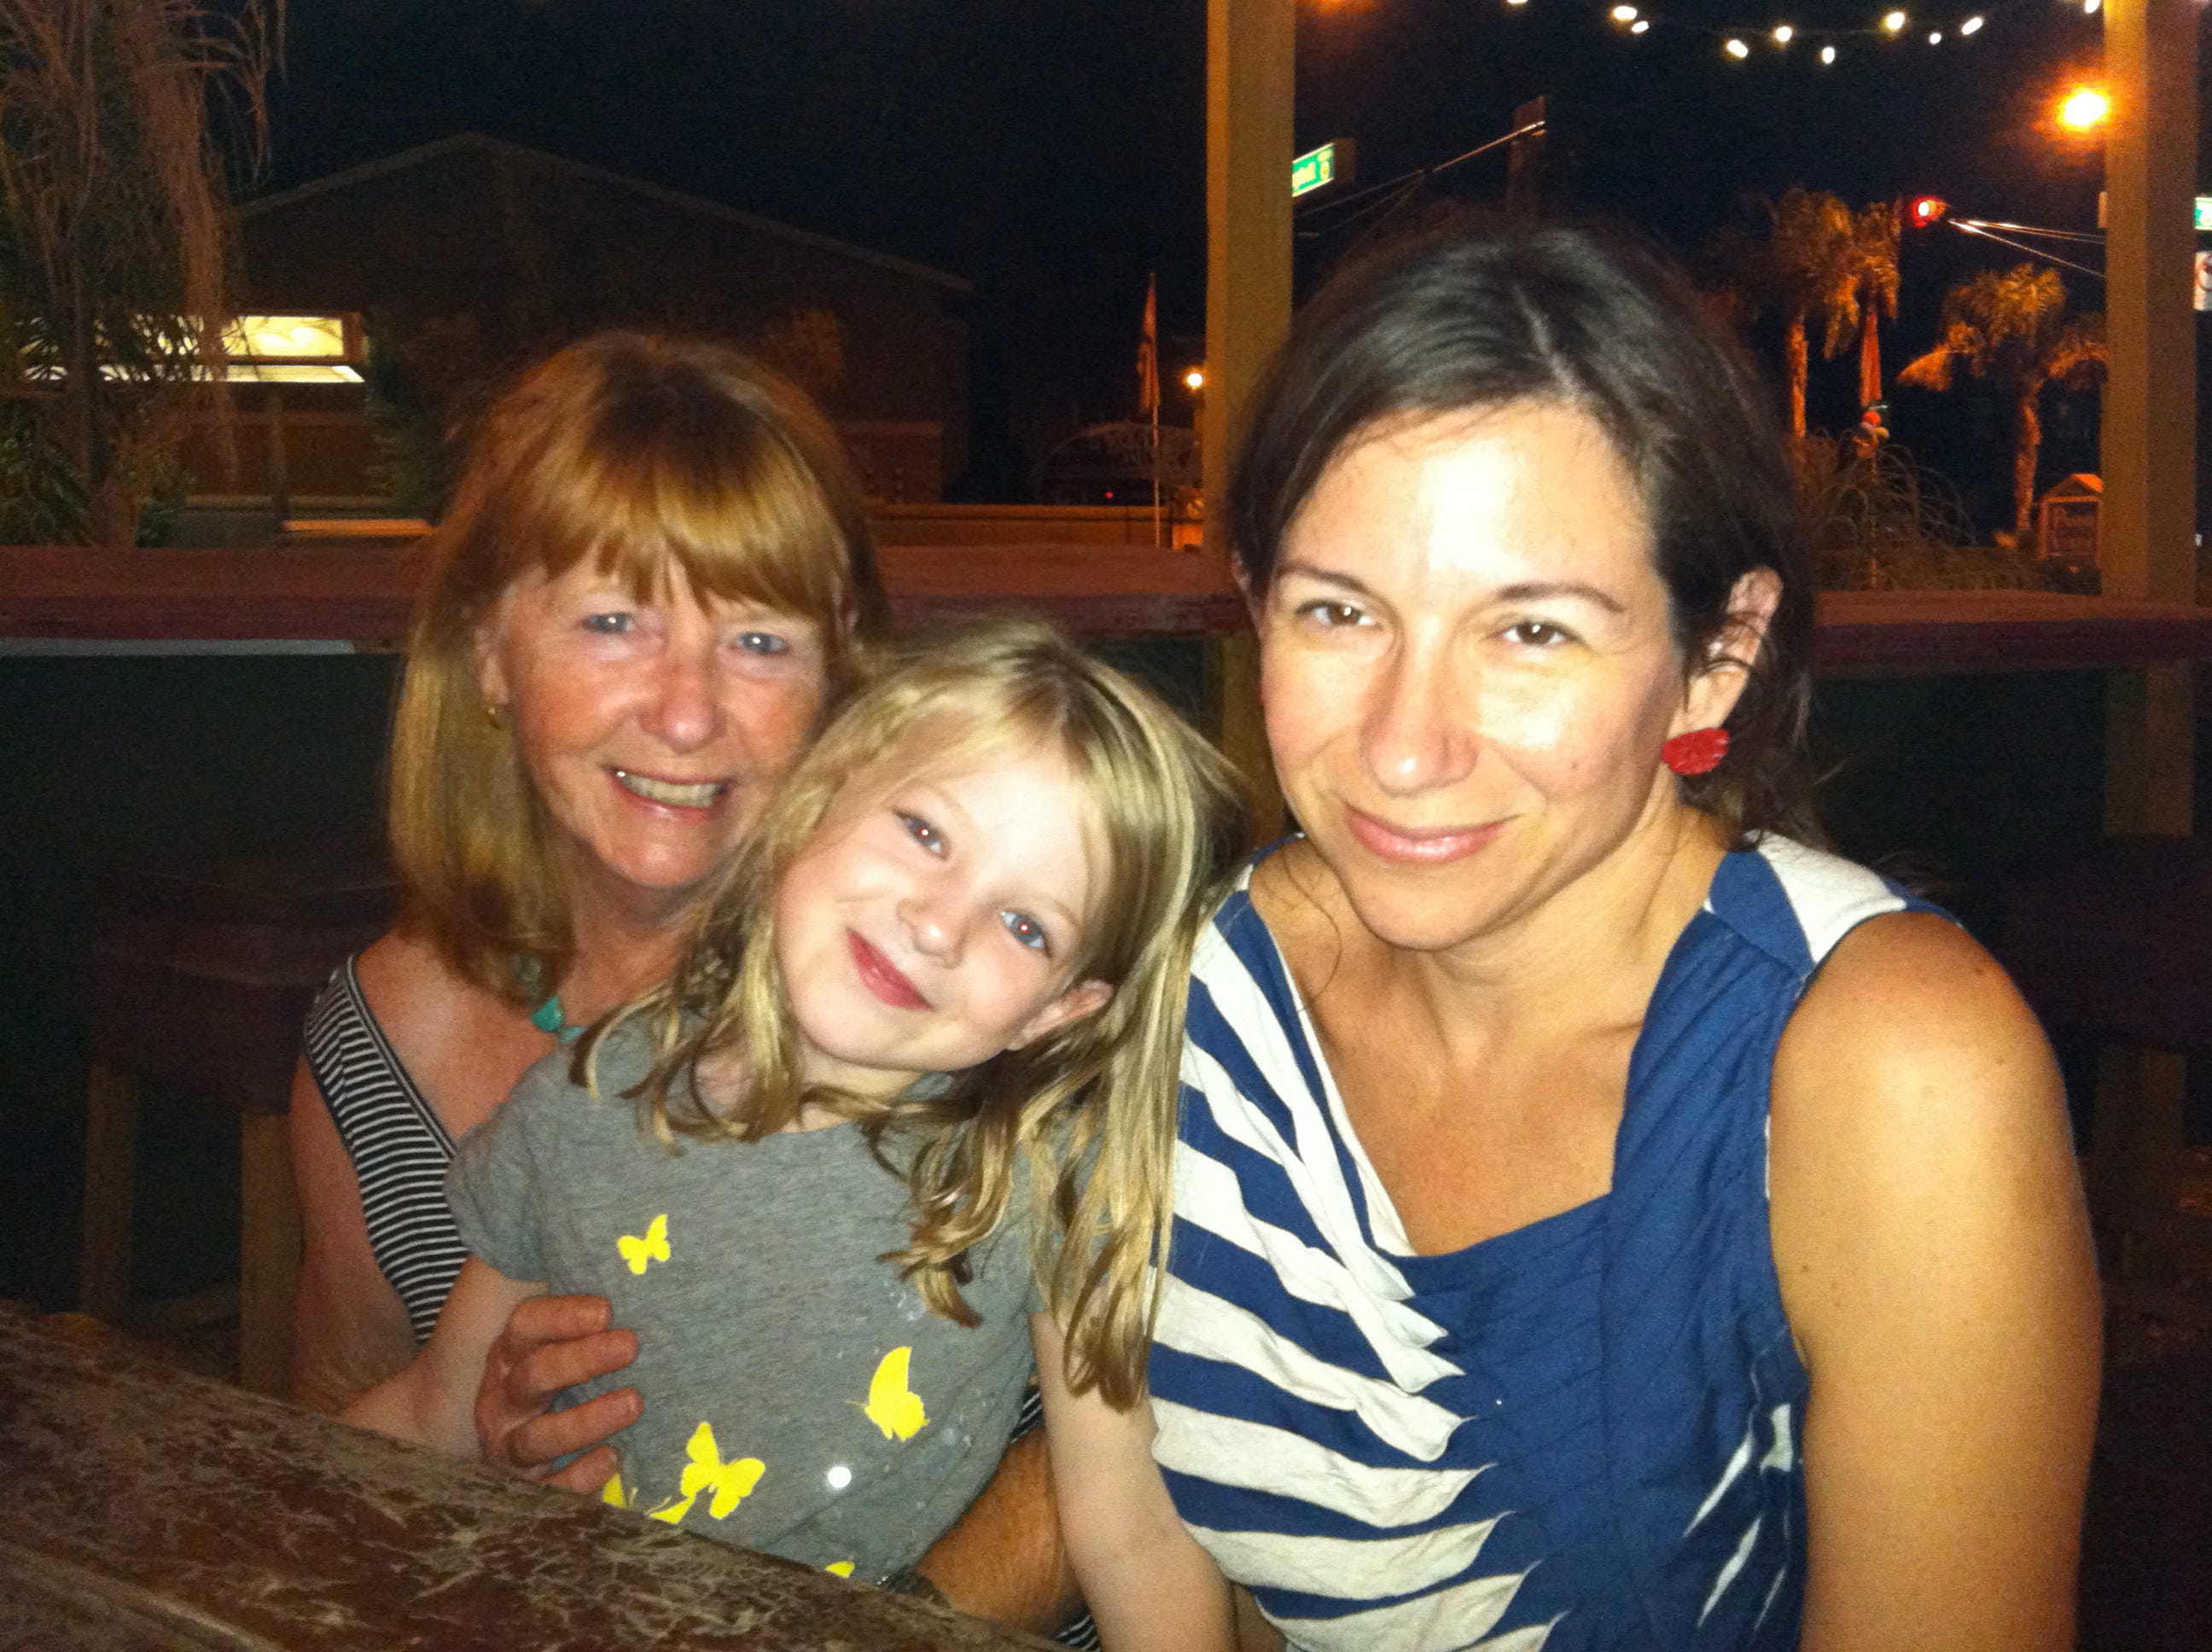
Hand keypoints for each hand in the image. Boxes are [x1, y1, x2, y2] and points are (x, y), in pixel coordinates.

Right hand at [474, 1292, 641, 1493]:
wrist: (515, 1447)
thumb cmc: (562, 1378)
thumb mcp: (560, 1341)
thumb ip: (585, 1311)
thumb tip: (631, 1267)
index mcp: (508, 1354)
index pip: (524, 1325)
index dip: (561, 1316)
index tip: (606, 1309)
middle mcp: (501, 1400)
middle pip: (533, 1375)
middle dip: (582, 1360)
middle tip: (630, 1345)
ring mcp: (509, 1447)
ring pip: (537, 1436)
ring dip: (585, 1420)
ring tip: (633, 1402)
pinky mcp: (527, 1488)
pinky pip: (547, 1489)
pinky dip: (578, 1477)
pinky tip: (612, 1458)